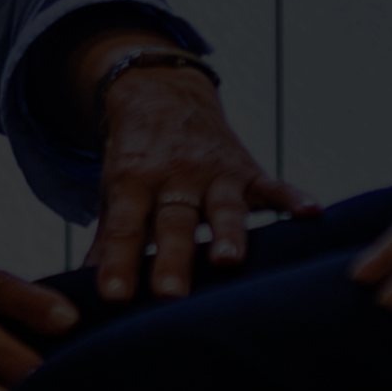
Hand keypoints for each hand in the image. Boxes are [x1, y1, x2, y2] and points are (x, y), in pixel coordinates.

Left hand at [85, 63, 315, 301]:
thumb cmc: (135, 158)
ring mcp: (214, 173)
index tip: (114, 297)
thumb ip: (105, 242)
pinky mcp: (246, 169)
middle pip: (174, 224)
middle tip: (170, 296)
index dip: (119, 262)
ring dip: (228, 234)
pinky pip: (273, 186)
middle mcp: (174, 177)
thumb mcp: (113, 191)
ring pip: (223, 208)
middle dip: (174, 259)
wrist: (163, 93)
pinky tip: (313, 213)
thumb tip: (78, 293)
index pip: (123, 228)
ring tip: (231, 261)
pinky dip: (294, 198)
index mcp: (132, 182)